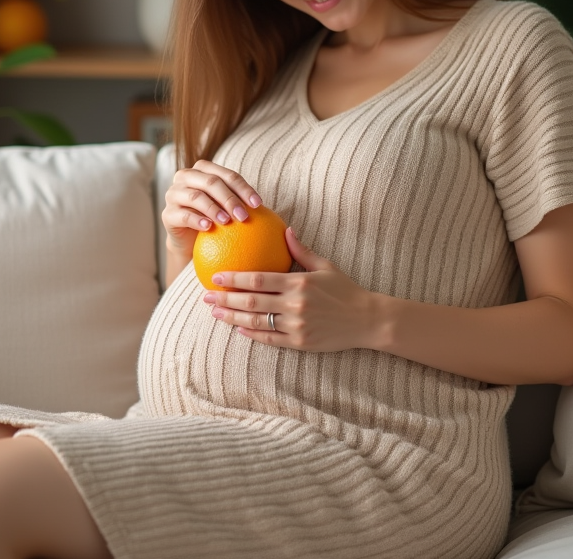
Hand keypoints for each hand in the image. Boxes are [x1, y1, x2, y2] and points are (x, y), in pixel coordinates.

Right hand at [161, 159, 263, 261]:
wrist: (190, 240)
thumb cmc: (214, 218)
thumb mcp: (226, 205)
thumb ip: (239, 200)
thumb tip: (261, 205)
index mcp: (202, 170)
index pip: (226, 175)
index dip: (243, 188)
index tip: (258, 204)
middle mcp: (185, 177)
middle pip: (211, 182)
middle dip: (230, 199)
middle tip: (244, 216)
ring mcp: (173, 194)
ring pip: (196, 197)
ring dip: (214, 209)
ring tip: (227, 221)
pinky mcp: (167, 214)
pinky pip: (183, 215)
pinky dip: (197, 220)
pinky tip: (209, 228)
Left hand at [202, 228, 380, 351]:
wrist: (367, 320)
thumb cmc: (345, 290)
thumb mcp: (325, 266)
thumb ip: (301, 251)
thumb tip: (285, 229)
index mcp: (298, 283)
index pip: (258, 279)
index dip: (233, 278)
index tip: (216, 276)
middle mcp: (294, 305)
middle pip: (250, 302)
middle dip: (224, 299)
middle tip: (205, 297)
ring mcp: (296, 326)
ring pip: (255, 322)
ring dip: (231, 318)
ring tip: (215, 313)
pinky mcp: (299, 343)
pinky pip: (269, 339)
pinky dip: (251, 334)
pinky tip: (238, 329)